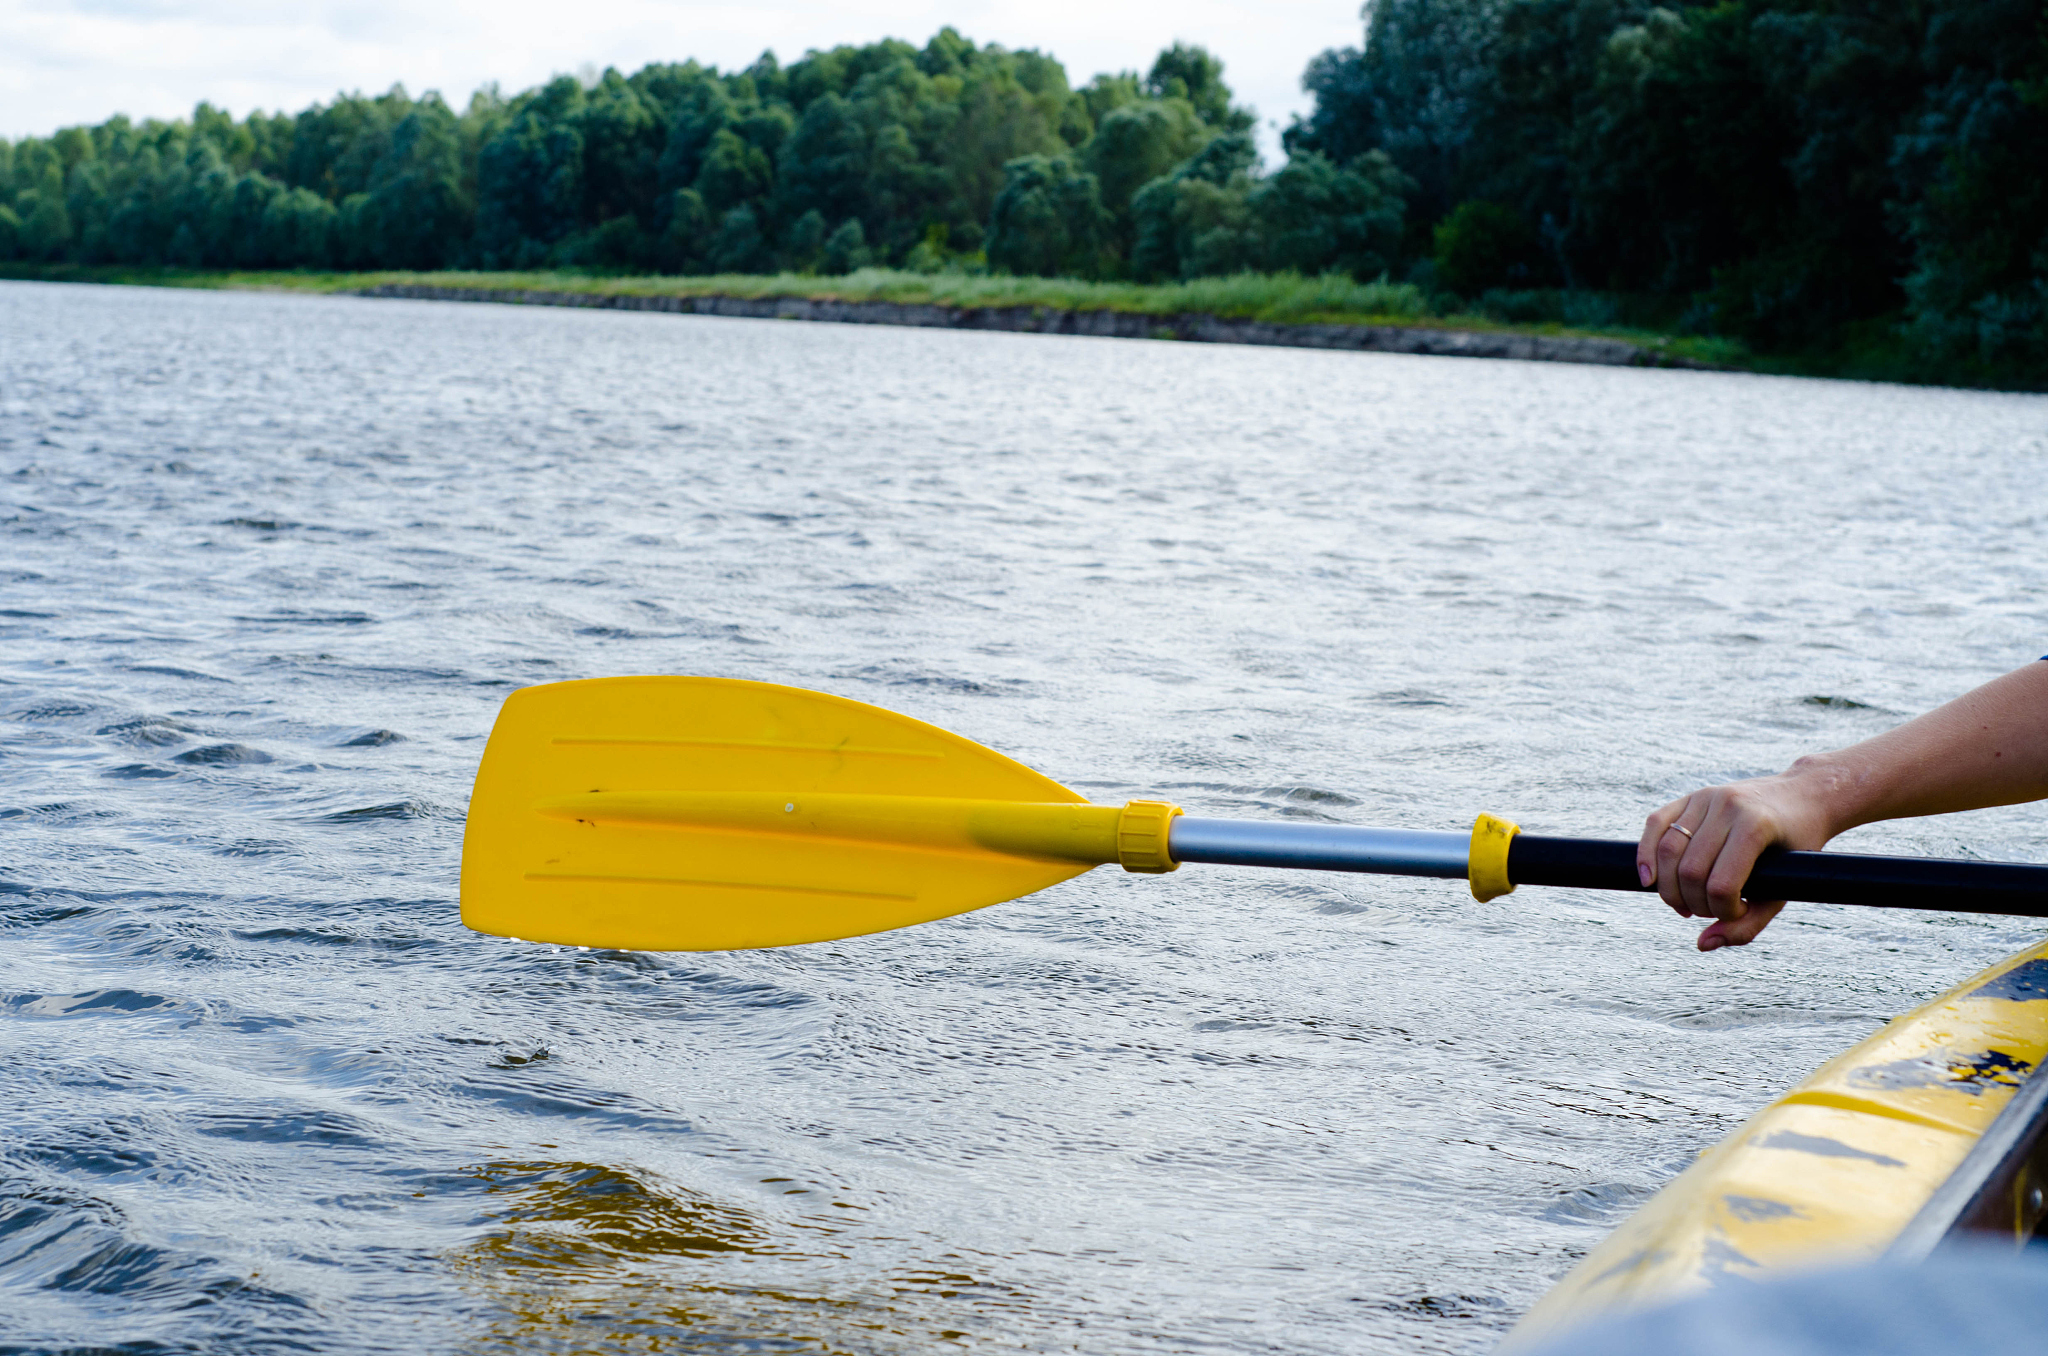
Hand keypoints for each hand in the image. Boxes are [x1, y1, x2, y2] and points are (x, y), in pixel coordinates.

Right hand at [1637, 772, 1837, 951]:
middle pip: (1690, 870)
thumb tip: (1702, 944)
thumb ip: (1748, 924)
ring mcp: (1707, 797)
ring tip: (1684, 903)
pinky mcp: (1692, 796)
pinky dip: (1646, 855)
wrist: (1804, 796)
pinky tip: (1649, 879)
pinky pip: (1656, 824)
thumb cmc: (1797, 847)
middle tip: (1707, 910)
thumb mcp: (1786, 887)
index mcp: (1756, 826)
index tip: (1737, 912)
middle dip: (1693, 903)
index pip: (1721, 885)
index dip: (1722, 911)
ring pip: (1668, 850)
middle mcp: (1728, 807)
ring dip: (1668, 887)